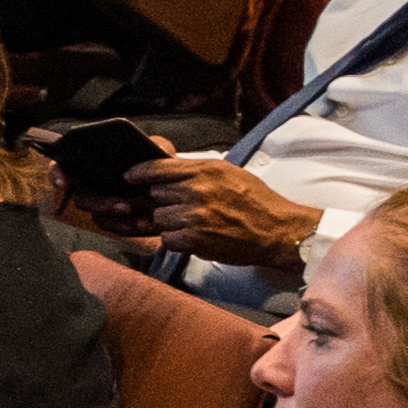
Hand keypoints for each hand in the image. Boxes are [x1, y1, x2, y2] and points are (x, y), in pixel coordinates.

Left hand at [124, 153, 315, 276]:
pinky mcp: (194, 238)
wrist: (279, 231)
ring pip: (160, 217)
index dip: (140, 172)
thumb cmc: (256, 202)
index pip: (159, 167)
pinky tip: (196, 237)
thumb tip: (169, 167)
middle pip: (156, 194)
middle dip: (165, 201)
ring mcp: (194, 215)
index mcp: (206, 170)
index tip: (129, 176)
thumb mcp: (229, 174)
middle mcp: (197, 190)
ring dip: (171, 223)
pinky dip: (177, 240)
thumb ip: (198, 171)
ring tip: (195, 224)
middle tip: (184, 208)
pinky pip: (167, 238)